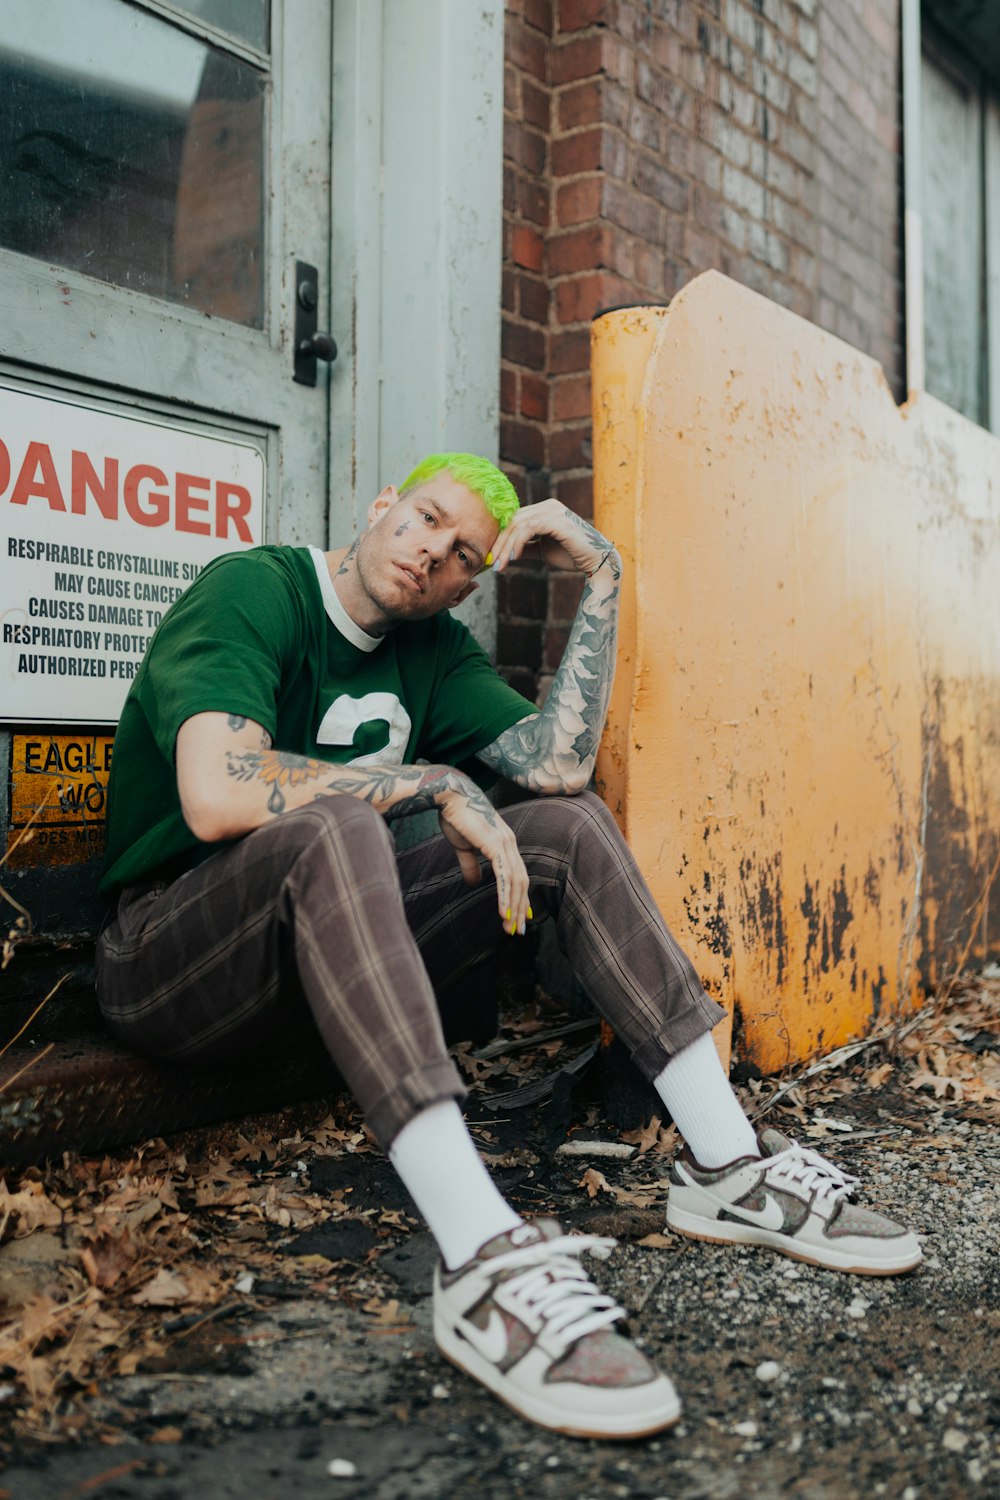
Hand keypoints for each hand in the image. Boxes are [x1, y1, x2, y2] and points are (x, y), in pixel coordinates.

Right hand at [436, 780, 530, 934]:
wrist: (449, 795)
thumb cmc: (455, 816)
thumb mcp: (463, 846)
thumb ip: (470, 865)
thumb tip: (474, 883)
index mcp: (505, 844)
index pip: (518, 875)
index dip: (520, 896)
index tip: (520, 915)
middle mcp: (510, 844)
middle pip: (521, 882)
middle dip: (520, 908)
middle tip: (517, 930)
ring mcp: (505, 844)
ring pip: (516, 882)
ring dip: (514, 906)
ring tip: (510, 927)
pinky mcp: (495, 845)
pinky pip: (504, 875)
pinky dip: (505, 895)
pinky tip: (504, 911)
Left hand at [488, 498, 612, 576]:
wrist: (597, 562)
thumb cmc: (573, 556)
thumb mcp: (543, 551)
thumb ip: (526, 548)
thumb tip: (505, 553)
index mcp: (545, 510)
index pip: (515, 520)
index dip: (501, 538)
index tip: (491, 558)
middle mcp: (549, 506)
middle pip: (513, 520)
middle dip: (499, 543)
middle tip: (491, 564)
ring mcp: (553, 511)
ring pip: (518, 524)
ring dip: (505, 546)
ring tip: (500, 565)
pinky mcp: (557, 520)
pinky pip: (529, 528)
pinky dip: (517, 543)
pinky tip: (513, 557)